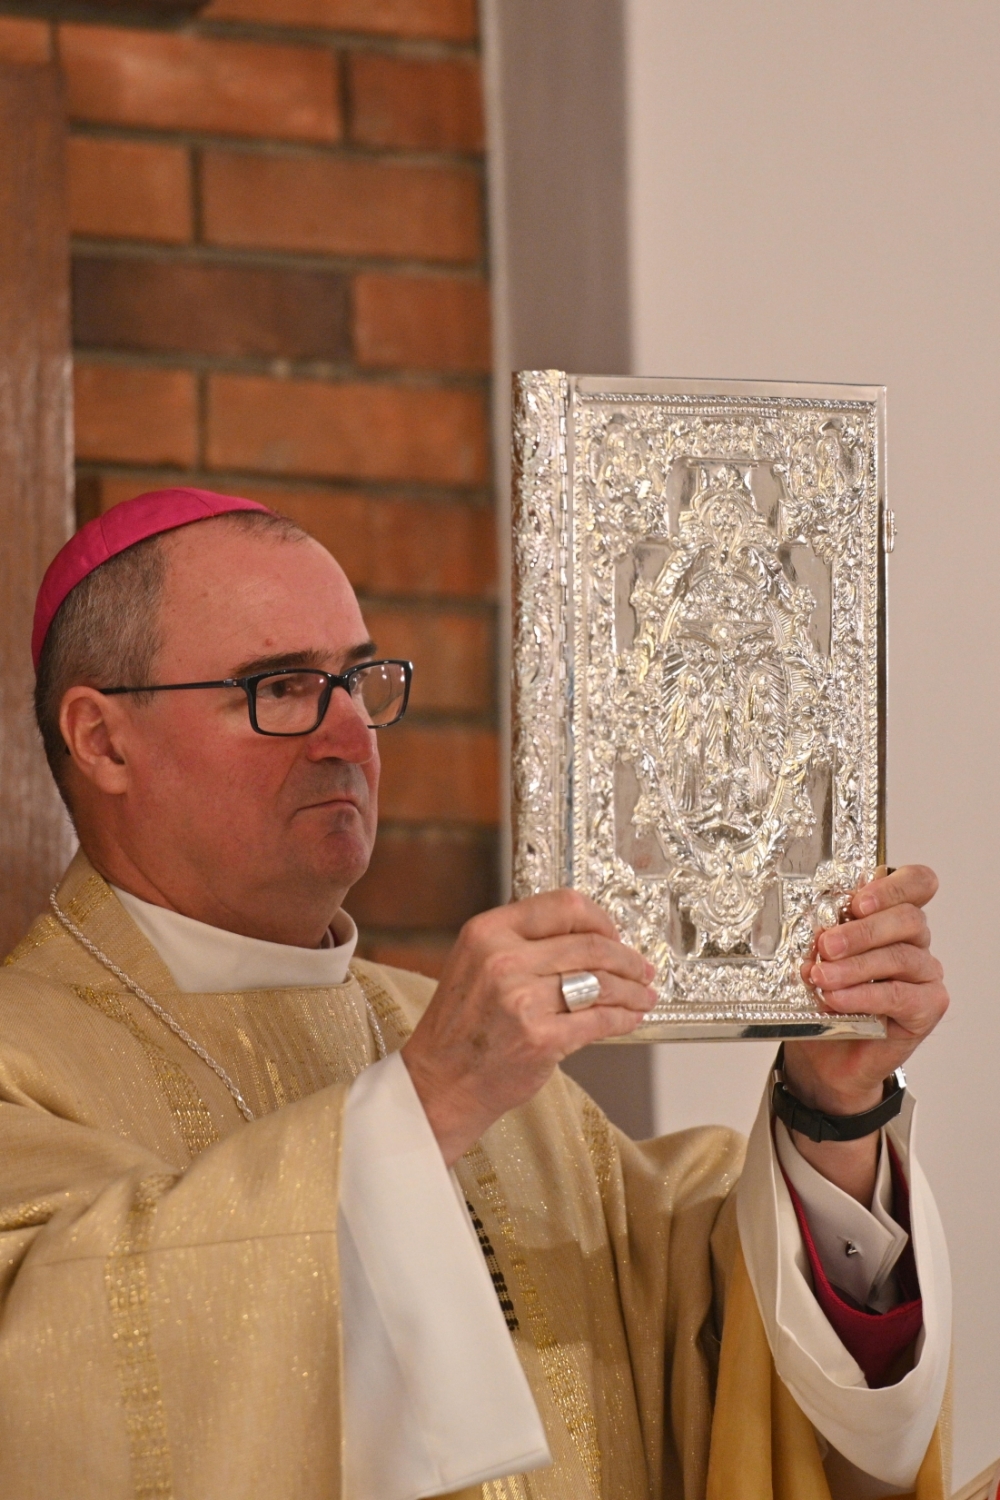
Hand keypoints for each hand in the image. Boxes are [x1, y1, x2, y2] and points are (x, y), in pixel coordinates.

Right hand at [401, 890, 655, 1164]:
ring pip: (601, 982)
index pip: (563, 905)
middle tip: (642, 969)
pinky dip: (624, 1017)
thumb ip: (521, 943)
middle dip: (627, 958)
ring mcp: (522, 1000)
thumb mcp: (475, 964)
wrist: (440, 1084)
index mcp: (488, 932)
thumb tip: (587, 937)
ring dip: (632, 989)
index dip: (600, 919)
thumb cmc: (460, 1027)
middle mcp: (503, 960)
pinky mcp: (541, 1038)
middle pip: (590, 944)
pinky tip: (631, 1017)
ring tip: (643, 995)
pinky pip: (600, 1020)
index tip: (614, 934)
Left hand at [782, 864, 947, 1200]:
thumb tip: (812, 924)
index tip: (857, 901)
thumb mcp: (815, 957)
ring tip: (822, 977)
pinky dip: (864, 996)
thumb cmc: (822, 998)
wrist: (825, 1056)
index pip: (915, 883)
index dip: (892, 886)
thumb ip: (822, 934)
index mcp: (890, 914)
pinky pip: (900, 995)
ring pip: (901, 957)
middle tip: (826, 944)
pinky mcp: (927, 1007)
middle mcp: (914, 940)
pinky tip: (837, 999)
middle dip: (863, 930)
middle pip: (907, 918)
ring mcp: (924, 973)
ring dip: (855, 966)